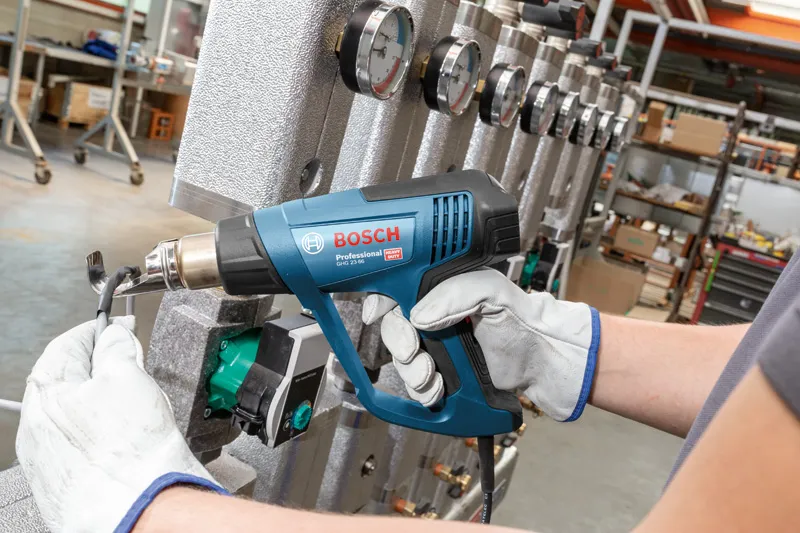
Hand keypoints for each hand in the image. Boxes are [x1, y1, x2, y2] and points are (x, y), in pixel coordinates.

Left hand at [16, 317, 225, 532]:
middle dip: (104, 367)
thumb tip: (115, 336)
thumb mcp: (127, 375)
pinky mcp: (69, 484)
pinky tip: (132, 439)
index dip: (99, 330)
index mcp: (43, 395)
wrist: (138, 511)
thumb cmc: (128, 453)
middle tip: (135, 364)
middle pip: (70, 380)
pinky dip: (108, 434)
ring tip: (139, 408)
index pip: (66, 345)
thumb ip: (117, 346)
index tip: (120, 328)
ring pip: (79, 414)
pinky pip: (88, 445)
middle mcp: (37, 429)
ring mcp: (50, 460)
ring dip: (106, 402)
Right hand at [363, 269, 599, 420]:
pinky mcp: (444, 375)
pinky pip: (417, 385)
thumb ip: (457, 293)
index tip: (378, 315)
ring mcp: (438, 347)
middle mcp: (435, 317)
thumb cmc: (523, 322)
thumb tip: (419, 315)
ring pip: (402, 360)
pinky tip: (437, 391)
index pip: (397, 289)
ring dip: (412, 372)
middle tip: (414, 352)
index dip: (382, 302)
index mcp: (441, 291)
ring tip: (432, 378)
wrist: (543, 363)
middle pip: (394, 328)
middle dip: (399, 344)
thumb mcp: (492, 293)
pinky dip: (421, 392)